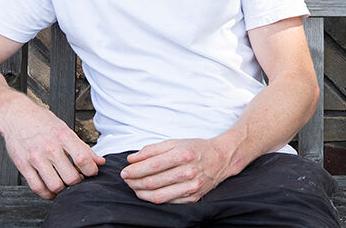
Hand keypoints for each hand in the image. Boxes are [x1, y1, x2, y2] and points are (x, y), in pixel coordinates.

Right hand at [0, 96, 104, 199]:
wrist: (15, 116)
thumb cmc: (41, 121)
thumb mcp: (65, 129)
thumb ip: (82, 147)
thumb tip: (99, 161)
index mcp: (63, 136)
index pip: (83, 158)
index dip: (91, 170)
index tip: (92, 172)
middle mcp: (49, 148)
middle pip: (70, 177)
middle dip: (78, 182)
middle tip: (78, 179)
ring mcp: (35, 158)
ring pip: (55, 185)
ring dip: (63, 190)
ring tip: (65, 185)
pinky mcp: (23, 166)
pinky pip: (37, 187)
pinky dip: (47, 194)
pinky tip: (52, 190)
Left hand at [120, 138, 235, 203]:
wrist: (221, 158)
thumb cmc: (196, 148)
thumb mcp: (175, 142)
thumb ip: (152, 150)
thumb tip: (131, 159)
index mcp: (183, 155)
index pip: (152, 166)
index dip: (134, 170)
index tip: (124, 171)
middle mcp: (188, 172)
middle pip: (153, 182)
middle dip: (134, 182)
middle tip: (126, 179)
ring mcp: (191, 187)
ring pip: (158, 195)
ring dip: (141, 192)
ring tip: (133, 187)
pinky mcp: (192, 198)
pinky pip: (168, 202)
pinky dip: (154, 198)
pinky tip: (147, 193)